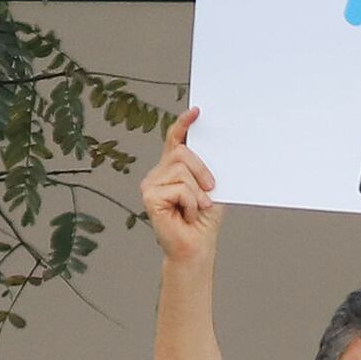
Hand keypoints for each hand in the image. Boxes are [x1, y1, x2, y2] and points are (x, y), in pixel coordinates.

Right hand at [140, 108, 221, 265]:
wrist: (196, 247)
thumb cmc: (203, 220)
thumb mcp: (210, 188)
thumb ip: (205, 168)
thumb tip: (210, 148)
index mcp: (173, 169)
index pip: (175, 139)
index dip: (183, 124)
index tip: (197, 112)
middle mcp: (159, 173)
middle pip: (182, 152)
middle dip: (203, 170)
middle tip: (211, 190)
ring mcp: (151, 183)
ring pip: (182, 169)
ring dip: (198, 192)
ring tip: (196, 208)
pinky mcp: (149, 195)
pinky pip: (179, 187)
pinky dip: (191, 203)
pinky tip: (186, 215)